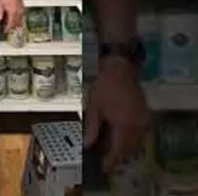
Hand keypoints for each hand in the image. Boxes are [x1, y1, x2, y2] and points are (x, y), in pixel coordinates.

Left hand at [0, 0, 23, 31]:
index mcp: (12, 11)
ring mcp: (21, 9)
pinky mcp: (23, 6)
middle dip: (13, 27)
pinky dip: (20, 19)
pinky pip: (22, 15)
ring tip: (14, 28)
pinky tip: (18, 20)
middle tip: (9, 30)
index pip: (11, 23)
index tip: (5, 31)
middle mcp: (18, 11)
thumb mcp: (0, 4)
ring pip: (21, 20)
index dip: (8, 28)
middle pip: (17, 23)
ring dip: (17, 24)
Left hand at [84, 56, 149, 171]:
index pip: (119, 150)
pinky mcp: (145, 113)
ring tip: (111, 147)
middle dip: (118, 156)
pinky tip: (120, 134)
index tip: (102, 166)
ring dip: (126, 148)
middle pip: (130, 149)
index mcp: (123, 125)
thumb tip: (88, 144)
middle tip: (105, 157)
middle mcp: (137, 125)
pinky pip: (140, 132)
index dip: (110, 161)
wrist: (120, 68)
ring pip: (137, 142)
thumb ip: (92, 126)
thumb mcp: (93, 105)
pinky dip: (131, 138)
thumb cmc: (104, 85)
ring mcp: (143, 119)